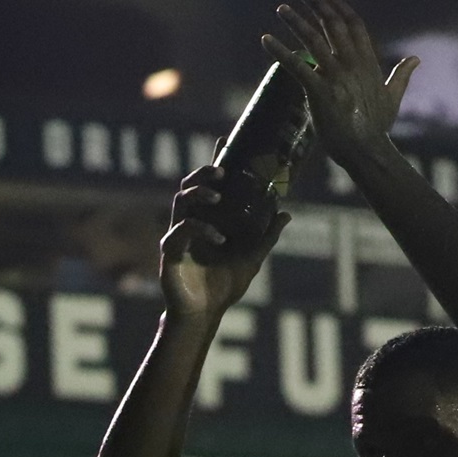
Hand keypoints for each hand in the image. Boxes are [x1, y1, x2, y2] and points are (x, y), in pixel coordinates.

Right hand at [160, 166, 282, 325]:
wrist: (204, 315)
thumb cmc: (223, 288)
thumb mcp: (252, 257)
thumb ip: (266, 235)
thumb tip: (286, 212)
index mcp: (208, 221)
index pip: (209, 184)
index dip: (214, 161)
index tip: (223, 140)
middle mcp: (190, 224)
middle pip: (189, 185)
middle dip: (204, 173)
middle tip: (222, 171)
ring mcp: (178, 237)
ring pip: (181, 201)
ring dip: (200, 194)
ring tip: (217, 197)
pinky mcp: (170, 253)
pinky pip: (180, 230)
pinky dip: (201, 229)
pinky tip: (219, 239)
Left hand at [267, 0, 417, 166]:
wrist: (367, 150)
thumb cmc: (377, 127)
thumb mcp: (394, 95)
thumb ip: (402, 74)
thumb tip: (416, 58)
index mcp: (367, 62)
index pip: (354, 25)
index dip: (339, 9)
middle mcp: (352, 64)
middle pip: (333, 26)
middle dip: (317, 8)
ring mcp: (336, 76)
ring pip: (315, 40)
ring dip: (296, 22)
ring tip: (282, 8)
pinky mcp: (320, 92)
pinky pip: (297, 66)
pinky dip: (280, 52)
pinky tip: (266, 40)